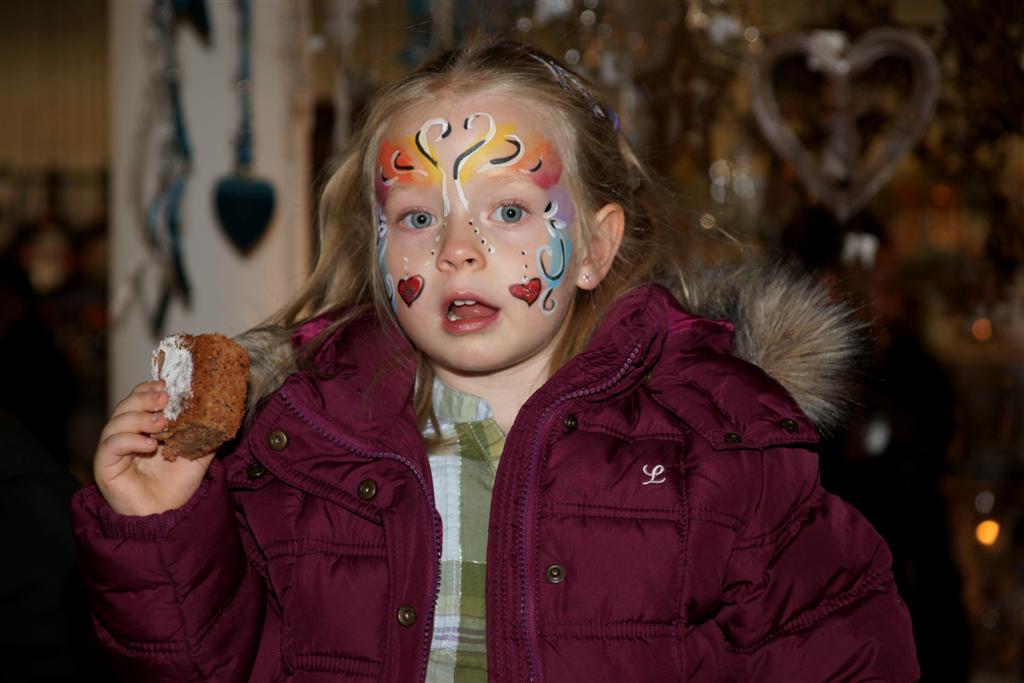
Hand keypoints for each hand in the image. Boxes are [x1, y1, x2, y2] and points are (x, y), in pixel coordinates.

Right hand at [94, 380, 215, 515]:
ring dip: (140, 418)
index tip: (167, 385)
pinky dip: (130, 440)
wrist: (167, 515)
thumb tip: (222, 412)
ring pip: (116, 422)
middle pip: (126, 405)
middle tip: (165, 398)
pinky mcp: (104, 466)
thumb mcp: (198, 453)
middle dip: (145, 398)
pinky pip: (111, 445)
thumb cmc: (178, 485)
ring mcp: (113, 450)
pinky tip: (150, 445)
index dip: (149, 388)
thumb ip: (206, 433)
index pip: (139, 398)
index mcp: (144, 427)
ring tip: (163, 423)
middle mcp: (126, 435)